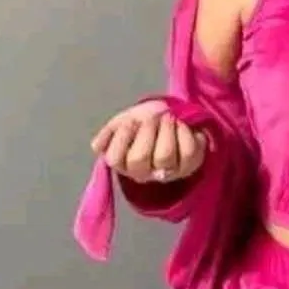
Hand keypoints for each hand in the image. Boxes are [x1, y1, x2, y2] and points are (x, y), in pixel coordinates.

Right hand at [91, 100, 207, 183]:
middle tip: (152, 116)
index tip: (131, 120)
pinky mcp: (189, 165)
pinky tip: (181, 122)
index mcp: (122, 163)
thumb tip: (98, 146)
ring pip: (164, 156)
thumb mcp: (121, 123)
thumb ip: (108, 133)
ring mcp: (167, 172)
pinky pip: (189, 153)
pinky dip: (184, 133)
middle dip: (145, 132)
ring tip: (167, 116)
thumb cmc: (141, 124)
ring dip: (165, 131)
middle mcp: (144, 173)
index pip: (115, 158)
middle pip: (140, 159)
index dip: (122, 137)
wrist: (168, 118)